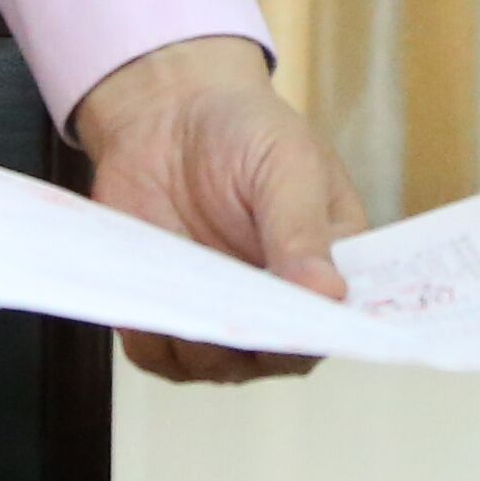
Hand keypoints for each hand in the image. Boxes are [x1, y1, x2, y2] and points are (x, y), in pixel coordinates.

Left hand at [65, 34, 370, 381]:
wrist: (167, 116)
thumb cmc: (244, 131)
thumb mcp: (288, 163)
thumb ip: (303, 228)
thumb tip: (330, 293)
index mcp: (328, 269)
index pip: (335, 325)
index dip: (319, 332)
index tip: (294, 319)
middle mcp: (279, 307)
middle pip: (273, 355)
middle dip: (249, 335)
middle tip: (225, 299)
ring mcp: (222, 319)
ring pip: (212, 364)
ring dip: (195, 336)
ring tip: (180, 286)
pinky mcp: (167, 321)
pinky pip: (156, 353)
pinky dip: (149, 332)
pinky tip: (145, 293)